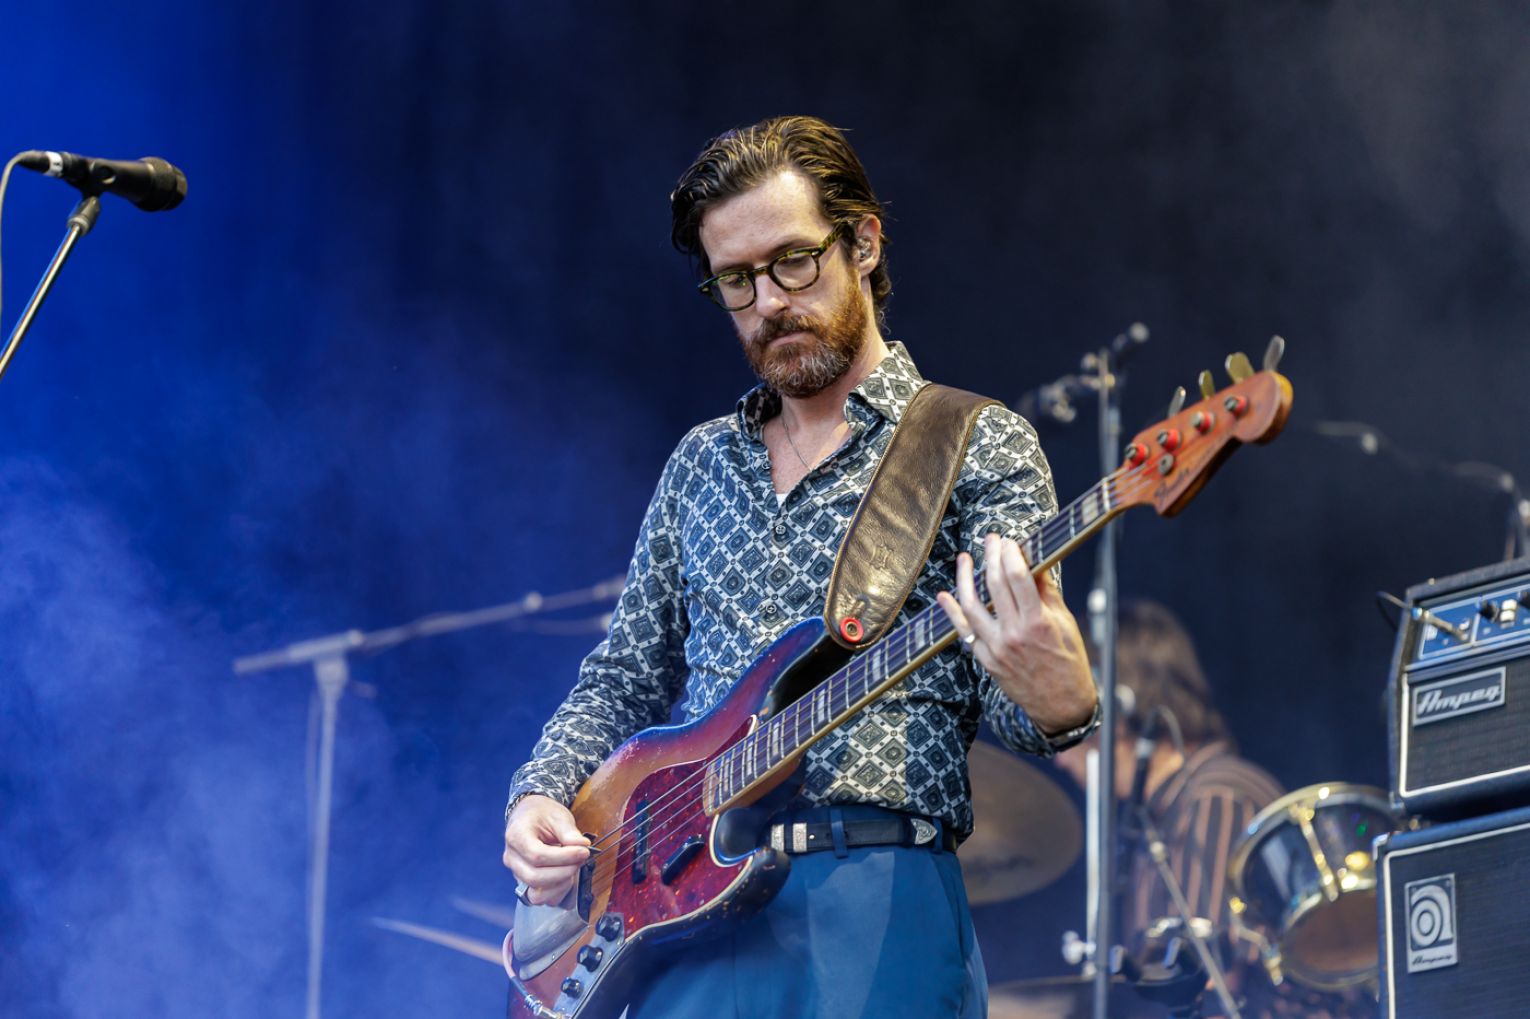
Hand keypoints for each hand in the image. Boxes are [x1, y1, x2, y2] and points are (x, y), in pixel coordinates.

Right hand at [502, 794, 591, 905]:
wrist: (529, 815)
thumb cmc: (541, 814)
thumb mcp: (557, 815)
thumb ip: (569, 832)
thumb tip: (582, 846)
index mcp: (516, 836)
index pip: (537, 856)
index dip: (563, 857)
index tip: (583, 851)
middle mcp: (512, 858)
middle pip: (535, 877)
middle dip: (564, 872)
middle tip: (581, 859)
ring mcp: (516, 873)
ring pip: (536, 894)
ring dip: (560, 885)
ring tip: (573, 867)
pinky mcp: (524, 883)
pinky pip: (539, 898)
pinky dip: (556, 892)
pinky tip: (566, 877)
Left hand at [935, 533, 1095, 734]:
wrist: (1061, 706)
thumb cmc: (1069, 661)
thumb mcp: (1065, 624)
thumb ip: (1047, 594)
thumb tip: (1034, 563)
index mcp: (1038, 622)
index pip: (1018, 577)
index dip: (1010, 553)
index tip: (1008, 540)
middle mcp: (1013, 634)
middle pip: (994, 585)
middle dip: (990, 557)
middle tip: (989, 540)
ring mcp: (996, 649)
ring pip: (971, 606)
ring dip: (964, 579)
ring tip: (964, 559)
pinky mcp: (986, 661)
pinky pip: (964, 632)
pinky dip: (952, 612)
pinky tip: (945, 596)